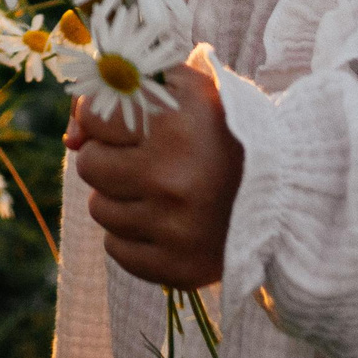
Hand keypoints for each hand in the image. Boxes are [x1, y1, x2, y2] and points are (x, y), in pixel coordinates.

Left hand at [64, 44, 243, 289]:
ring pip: (99, 209)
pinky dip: (132, 236)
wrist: (287, 193)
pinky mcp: (178, 267)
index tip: (129, 124)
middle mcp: (172, 177)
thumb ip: (121, 91)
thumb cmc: (223, 132)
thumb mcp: (183, 90)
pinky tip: (164, 220)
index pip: (93, 117)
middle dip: (108, 158)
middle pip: (89, 165)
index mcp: (175, 124)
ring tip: (160, 189)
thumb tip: (70, 135)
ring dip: (121, 197)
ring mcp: (174, 228)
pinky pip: (116, 250)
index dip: (105, 118)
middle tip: (145, 158)